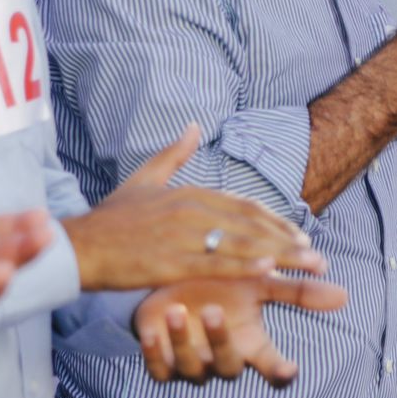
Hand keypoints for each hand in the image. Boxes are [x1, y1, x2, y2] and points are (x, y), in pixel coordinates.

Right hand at [62, 125, 326, 291]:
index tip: (299, 234)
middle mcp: (191, 210)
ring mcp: (181, 235)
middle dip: (287, 239)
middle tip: (316, 255)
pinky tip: (268, 271)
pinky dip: (243, 266)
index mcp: (190, 192)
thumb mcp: (145, 178)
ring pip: (240, 244)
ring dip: (279, 255)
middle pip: (250, 224)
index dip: (275, 220)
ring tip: (307, 266)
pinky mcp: (169, 261)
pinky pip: (213, 263)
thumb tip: (193, 125)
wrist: (80, 245)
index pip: (244, 205)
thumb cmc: (113, 218)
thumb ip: (174, 154)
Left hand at [134, 270, 347, 385]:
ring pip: (191, 368)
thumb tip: (344, 296)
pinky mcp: (162, 362)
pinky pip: (159, 369)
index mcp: (248, 341)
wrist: (173, 278)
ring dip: (184, 340)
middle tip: (213, 310)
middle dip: (220, 341)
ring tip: (175, 309)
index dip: (278, 371)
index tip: (289, 369)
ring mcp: (191, 362)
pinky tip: (152, 328)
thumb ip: (297, 289)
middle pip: (228, 367)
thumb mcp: (259, 280)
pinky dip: (155, 351)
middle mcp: (221, 357)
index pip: (270, 366)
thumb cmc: (223, 280)